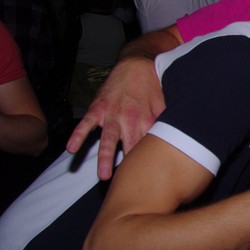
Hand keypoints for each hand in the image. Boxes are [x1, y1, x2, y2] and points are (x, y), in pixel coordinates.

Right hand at [65, 55, 164, 179]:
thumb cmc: (155, 86)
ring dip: (106, 158)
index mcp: (148, 121)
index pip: (148, 148)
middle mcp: (129, 120)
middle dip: (129, 166)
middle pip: (130, 148)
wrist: (136, 64)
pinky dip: (77, 136)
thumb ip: (168, 124)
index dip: (148, 163)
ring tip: (104, 176)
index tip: (150, 180)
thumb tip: (179, 140)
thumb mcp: (166, 105)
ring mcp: (111, 115)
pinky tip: (71, 149)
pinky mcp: (97, 109)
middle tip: (128, 185)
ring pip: (108, 140)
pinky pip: (85, 124)